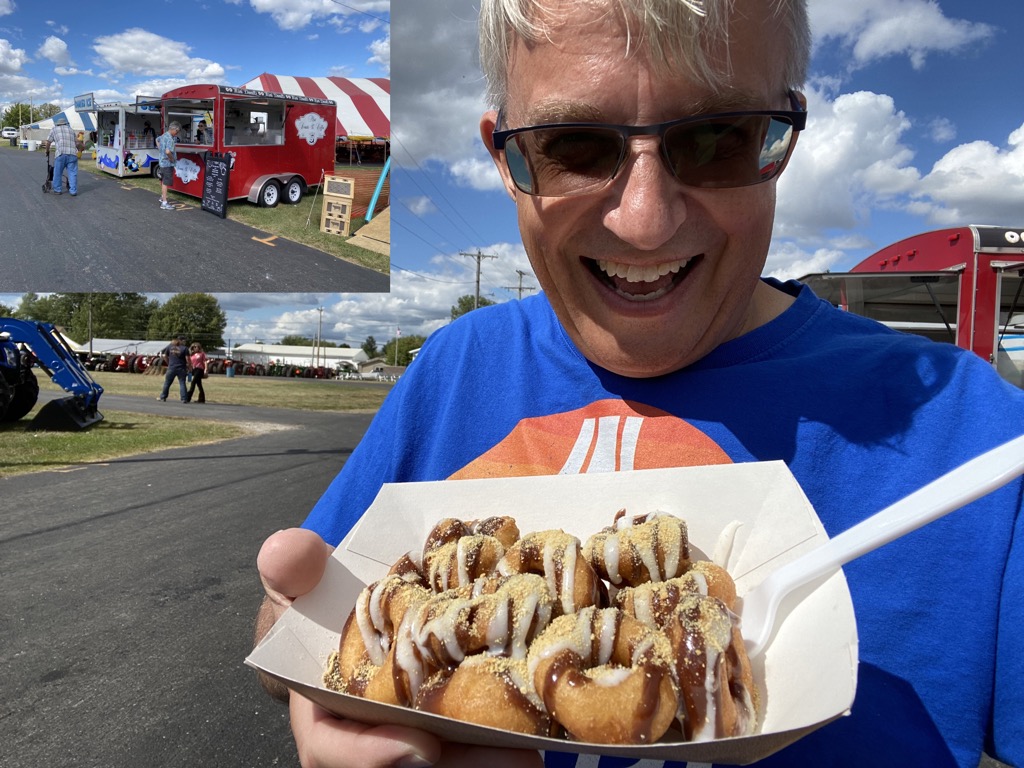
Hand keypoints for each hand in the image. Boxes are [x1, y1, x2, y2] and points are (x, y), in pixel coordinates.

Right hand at [256, 529, 543, 767]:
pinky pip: (472, 748)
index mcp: (322, 711)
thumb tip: (288, 550)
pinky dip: (504, 742)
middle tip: (518, 757)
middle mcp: (366, 735)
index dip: (369, 755)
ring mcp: (409, 739)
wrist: (360, 610)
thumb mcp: (307, 580)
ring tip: (543, 747)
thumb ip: (296, 568)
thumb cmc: (329, 601)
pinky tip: (548, 727)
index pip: (331, 748)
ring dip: (491, 762)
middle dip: (461, 767)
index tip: (422, 748)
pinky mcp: (448, 735)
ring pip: (448, 764)